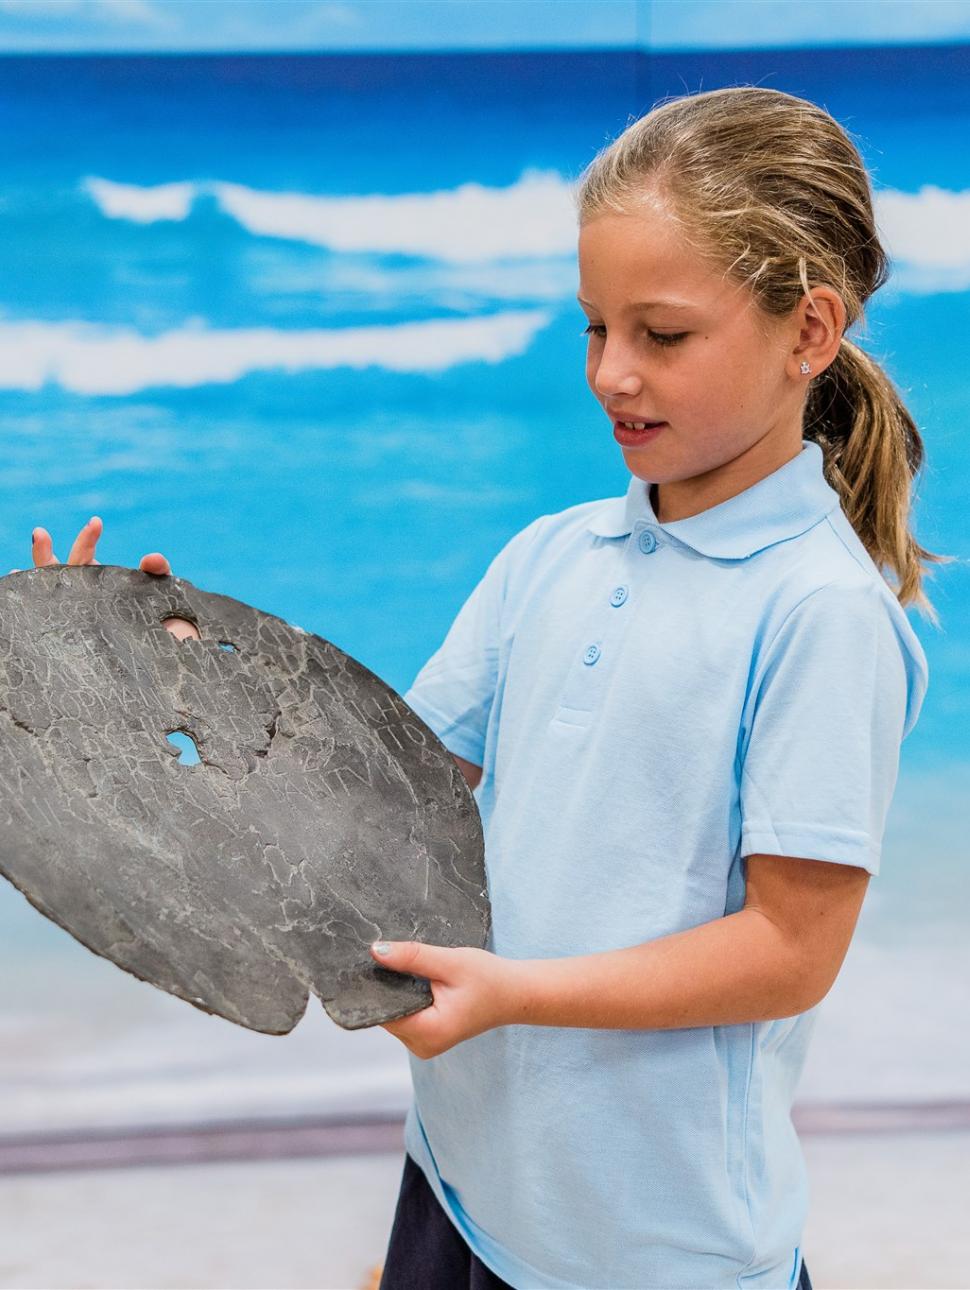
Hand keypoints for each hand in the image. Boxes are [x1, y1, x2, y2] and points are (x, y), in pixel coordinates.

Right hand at [11, 518, 196, 639]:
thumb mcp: (161, 592)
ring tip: (18, 570)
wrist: (166, 661)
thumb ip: (159, 570)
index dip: (88, 538)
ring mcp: (74, 617)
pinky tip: (20, 606)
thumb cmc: (161, 623)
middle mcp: (79, 597)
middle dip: (43, 551)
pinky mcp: (74, 639)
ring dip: (32, 580)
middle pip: (54, 570)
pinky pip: (48, 624)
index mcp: (97, 582)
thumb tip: (150, 559)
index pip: (86, 554)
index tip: (96, 523)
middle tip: (41, 532)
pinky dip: (32, 613)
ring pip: (45, 594)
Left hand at [369, 940, 520, 1058]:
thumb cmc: (489, 978)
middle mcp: (422, 1046)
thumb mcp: (450, 962)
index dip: (373, 986)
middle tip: (392, 957)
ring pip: (393, 1014)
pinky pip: (404, 1016)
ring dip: (396, 991)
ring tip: (409, 967)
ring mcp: (424, 1045)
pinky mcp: (428, 1037)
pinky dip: (405, 998)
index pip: (382, 1011)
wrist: (515, 994)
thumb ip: (412, 957)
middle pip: (385, 1013)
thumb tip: (376, 951)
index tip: (370, 962)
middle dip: (386, 986)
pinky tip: (416, 981)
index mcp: (428, 1032)